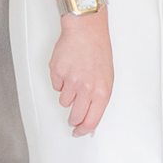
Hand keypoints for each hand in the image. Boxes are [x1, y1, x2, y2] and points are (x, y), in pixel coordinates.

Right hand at [50, 9, 112, 136]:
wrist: (86, 30)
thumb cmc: (98, 51)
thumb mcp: (107, 78)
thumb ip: (99, 98)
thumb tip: (91, 116)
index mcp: (101, 91)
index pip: (91, 121)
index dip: (84, 130)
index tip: (79, 132)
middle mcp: (86, 88)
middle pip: (75, 116)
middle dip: (73, 119)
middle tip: (73, 116)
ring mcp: (70, 80)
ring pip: (64, 101)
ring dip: (68, 94)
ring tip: (74, 80)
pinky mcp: (57, 72)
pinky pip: (56, 86)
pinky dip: (60, 81)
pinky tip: (68, 70)